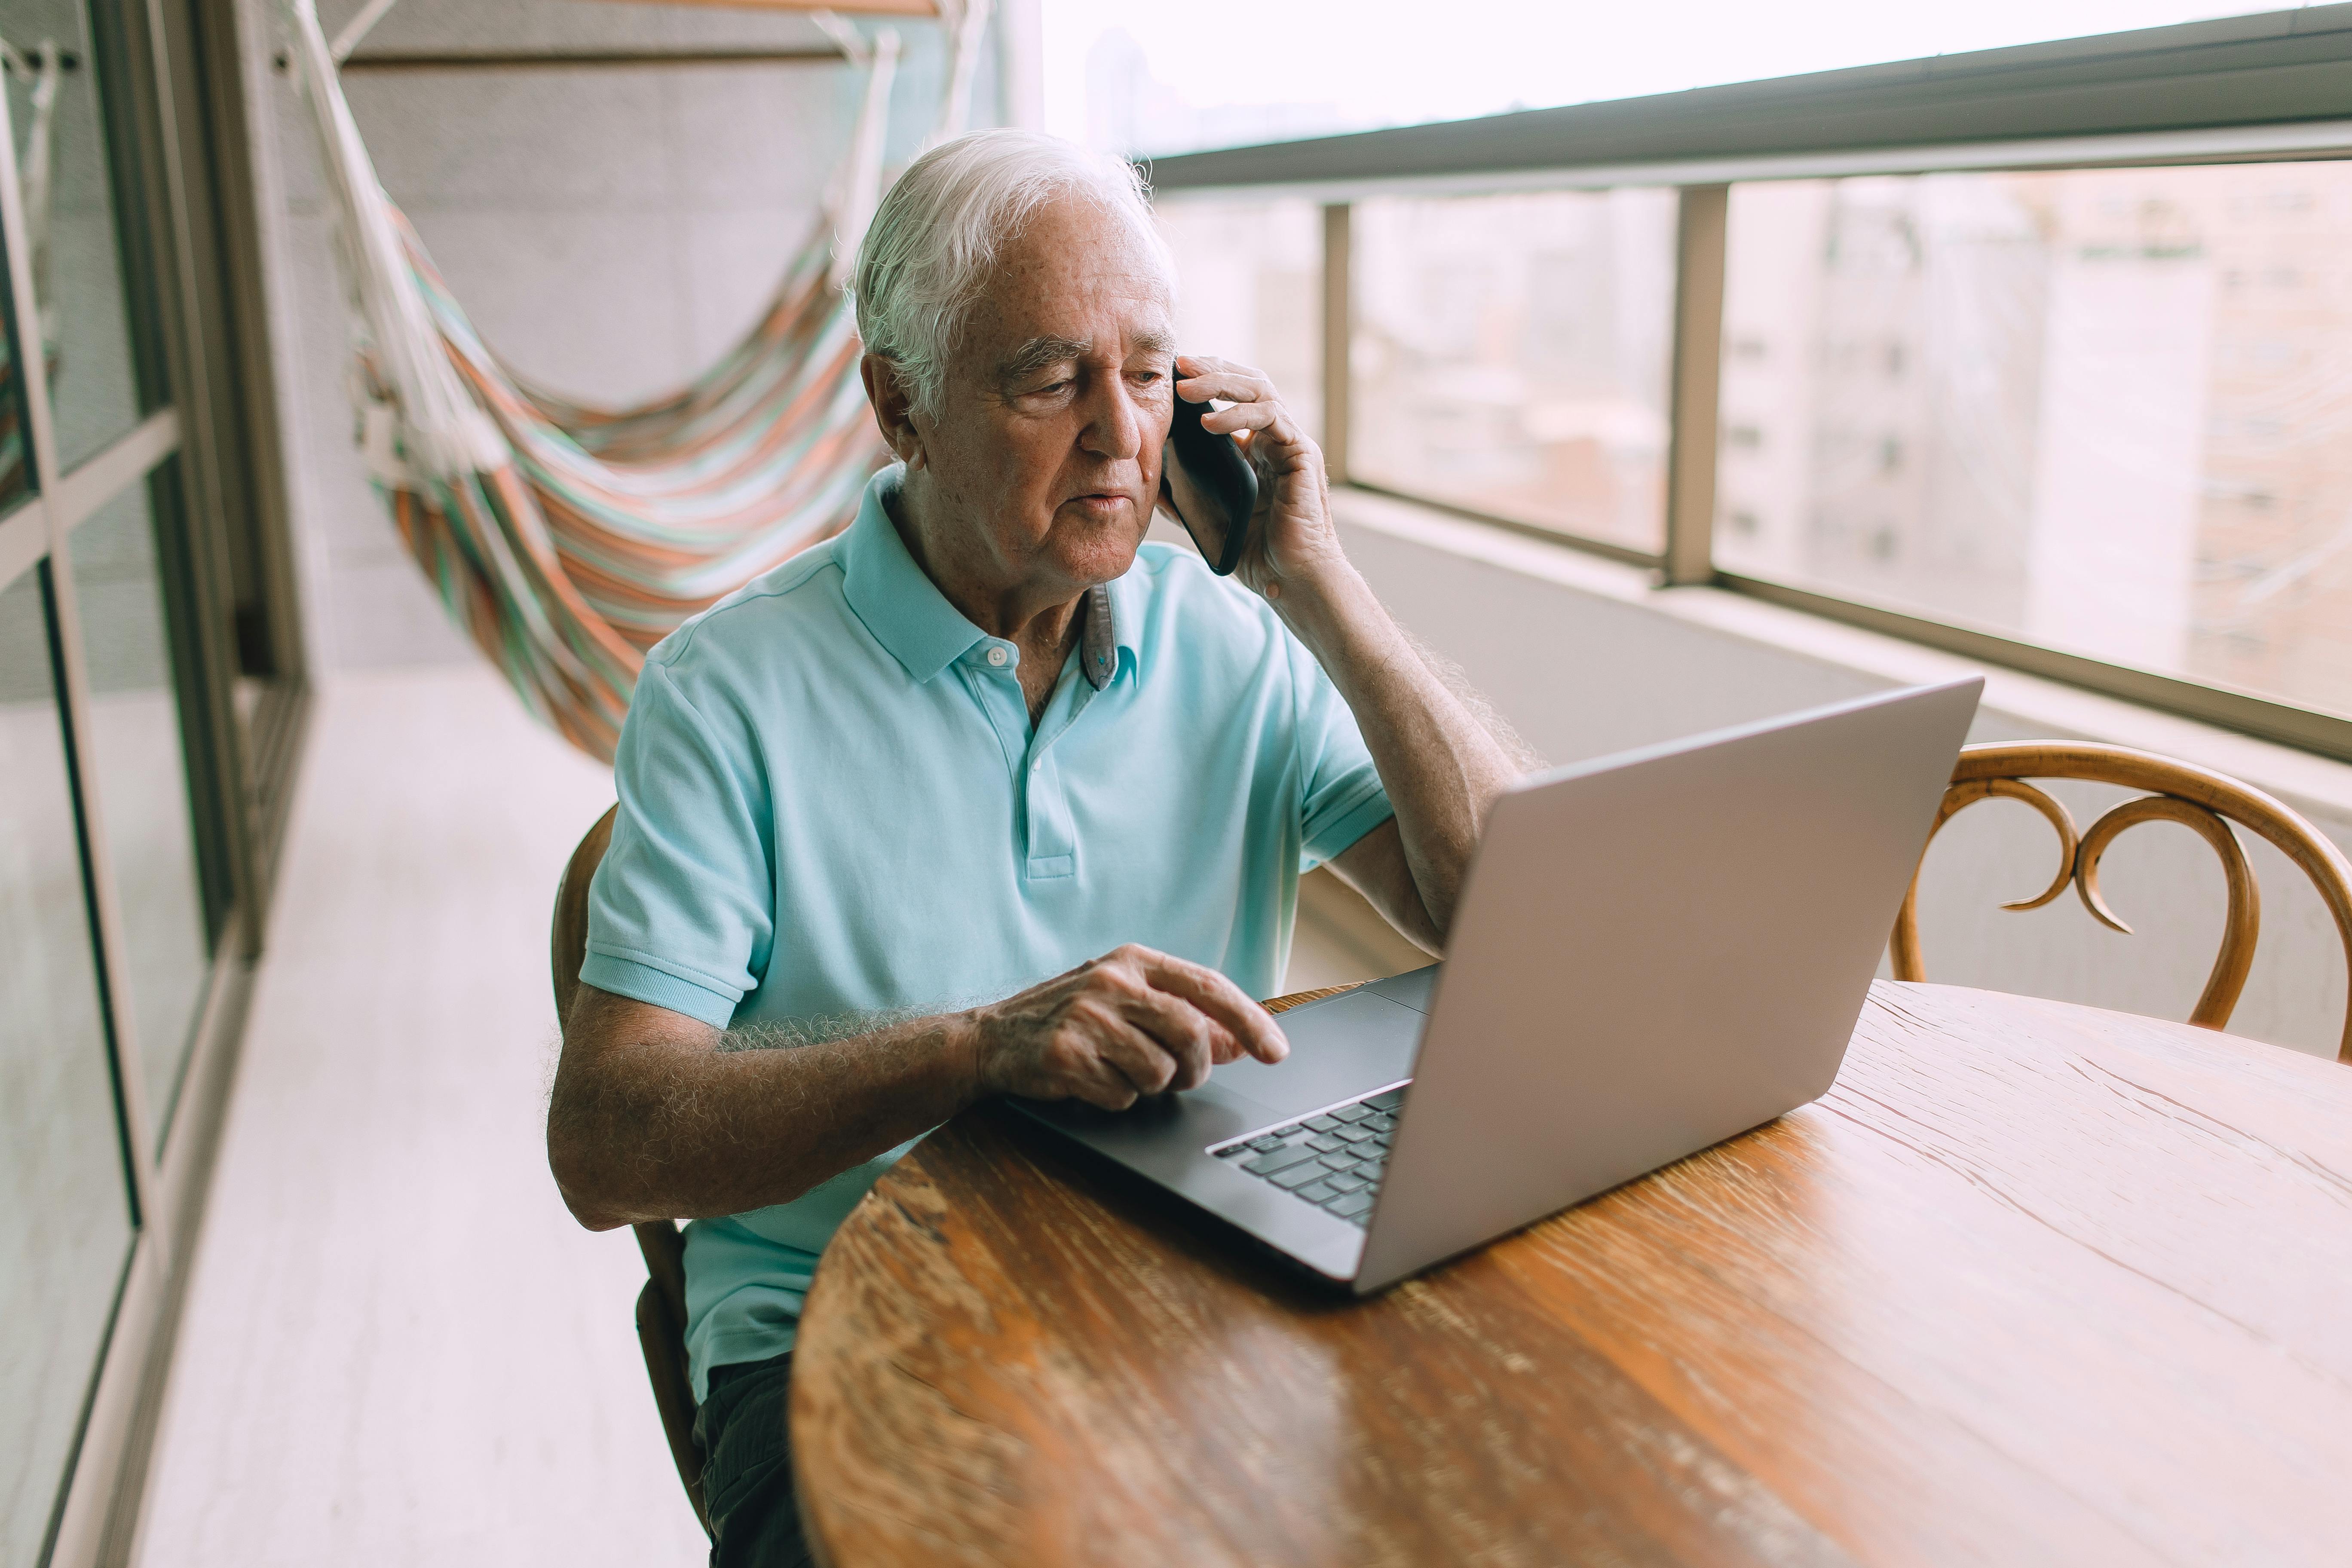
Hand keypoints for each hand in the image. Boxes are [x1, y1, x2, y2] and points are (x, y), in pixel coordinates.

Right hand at [970, 943, 1289, 1109]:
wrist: (990, 1039)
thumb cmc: (1069, 1019)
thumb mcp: (1128, 1005)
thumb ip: (1183, 1017)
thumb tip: (1240, 1042)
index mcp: (1133, 960)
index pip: (1209, 986)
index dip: (1250, 1021)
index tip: (1276, 1051)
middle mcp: (1111, 981)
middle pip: (1190, 1033)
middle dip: (1196, 1068)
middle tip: (1181, 1078)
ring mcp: (1086, 1017)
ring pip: (1159, 1072)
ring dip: (1150, 1086)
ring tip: (1119, 1070)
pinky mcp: (1065, 1055)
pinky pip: (1122, 1095)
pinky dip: (1115, 1098)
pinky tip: (1090, 1080)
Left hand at [1173, 355, 1344, 601]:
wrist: (1288, 580)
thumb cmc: (1255, 553)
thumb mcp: (1208, 516)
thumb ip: (1183, 496)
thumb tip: (1148, 479)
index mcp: (1256, 447)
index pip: (1234, 396)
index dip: (1206, 379)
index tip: (1172, 374)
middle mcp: (1276, 439)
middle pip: (1248, 382)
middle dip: (1212, 369)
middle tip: (1179, 364)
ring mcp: (1291, 444)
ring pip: (1260, 390)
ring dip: (1221, 383)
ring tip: (1186, 388)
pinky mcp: (1302, 454)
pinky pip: (1270, 418)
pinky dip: (1238, 414)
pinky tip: (1208, 422)